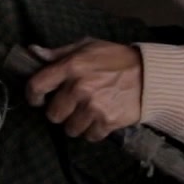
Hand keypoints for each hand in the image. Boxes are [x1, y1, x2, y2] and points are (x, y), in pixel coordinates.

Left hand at [25, 39, 142, 141]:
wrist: (150, 75)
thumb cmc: (116, 59)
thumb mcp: (88, 46)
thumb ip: (59, 53)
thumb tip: (33, 52)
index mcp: (71, 66)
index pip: (37, 85)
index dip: (33, 95)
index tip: (38, 99)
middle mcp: (79, 88)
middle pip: (53, 114)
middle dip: (60, 112)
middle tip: (71, 106)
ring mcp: (93, 107)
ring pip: (70, 129)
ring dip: (77, 124)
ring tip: (88, 113)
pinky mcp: (107, 121)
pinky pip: (90, 136)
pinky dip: (94, 131)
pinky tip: (100, 119)